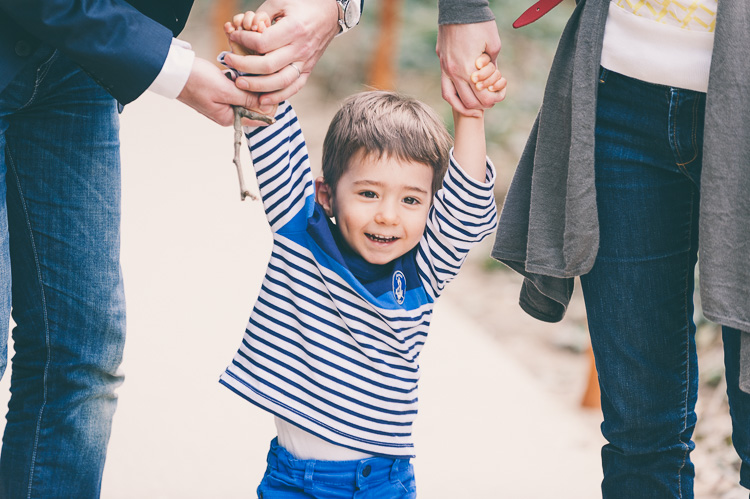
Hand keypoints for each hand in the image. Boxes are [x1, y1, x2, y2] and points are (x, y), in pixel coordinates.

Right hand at [176, 57, 265, 125]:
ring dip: (249, 85)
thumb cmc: (196, 81)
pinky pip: (237, 88)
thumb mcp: (225, 91)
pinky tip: (238, 72)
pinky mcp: (220, 92)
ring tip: (248, 73)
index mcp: (229, 118)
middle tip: (259, 76)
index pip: (257, 118)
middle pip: (253, 106)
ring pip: (246, 96)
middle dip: (258, 93)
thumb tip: (266, 106)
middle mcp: (227, 114)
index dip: (268, 106)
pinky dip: (240, 81)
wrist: (174, 70)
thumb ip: (246, 99)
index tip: (273, 90)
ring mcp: (223, 103)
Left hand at [221, 0, 339, 105]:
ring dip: (258, 86)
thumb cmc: (304, 5)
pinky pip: (293, 88)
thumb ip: (263, 13)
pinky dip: (278, 96)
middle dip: (244, 66)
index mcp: (293, 29)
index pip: (262, 43)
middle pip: (268, 65)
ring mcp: (305, 62)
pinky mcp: (308, 70)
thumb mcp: (281, 1)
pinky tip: (262, 99)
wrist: (330, 14)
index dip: (243, 40)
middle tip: (228, 61)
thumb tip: (244, 26)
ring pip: (280, 81)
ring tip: (240, 83)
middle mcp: (300, 49)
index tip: (234, 36)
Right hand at [436, 21, 503, 116]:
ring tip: (476, 108)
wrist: (459, 9)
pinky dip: (454, 98)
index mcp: (469, 69)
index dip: (494, 100)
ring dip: (467, 107)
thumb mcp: (494, 44)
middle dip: (483, 105)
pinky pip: (445, 89)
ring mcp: (445, 70)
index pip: (483, 98)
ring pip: (454, 100)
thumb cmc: (479, 24)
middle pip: (470, 102)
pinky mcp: (442, 65)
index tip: (499, 96)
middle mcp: (455, 73)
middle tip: (491, 101)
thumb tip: (492, 77)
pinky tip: (462, 99)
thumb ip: (494, 65)